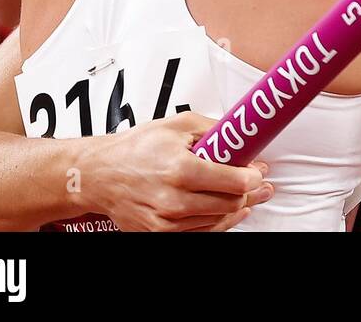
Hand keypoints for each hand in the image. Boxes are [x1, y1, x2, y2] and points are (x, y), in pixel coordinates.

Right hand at [79, 111, 272, 231]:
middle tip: (261, 183)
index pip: (234, 182)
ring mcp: (167, 222)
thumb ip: (214, 130)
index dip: (253, 177)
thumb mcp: (178, 126)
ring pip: (218, 220)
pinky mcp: (160, 234)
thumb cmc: (135, 148)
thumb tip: (241, 137)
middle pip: (230, 204)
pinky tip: (228, 212)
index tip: (259, 171)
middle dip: (251, 193)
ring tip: (249, 196)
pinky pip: (201, 232)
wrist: (100, 174)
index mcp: (181, 169)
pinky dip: (218, 221)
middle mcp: (174, 200)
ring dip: (237, 208)